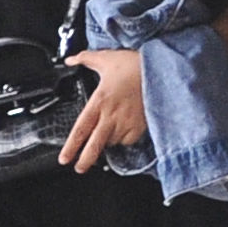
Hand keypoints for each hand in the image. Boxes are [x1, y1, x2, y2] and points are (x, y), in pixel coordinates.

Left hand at [60, 48, 148, 171]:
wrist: (162, 68)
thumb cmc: (134, 64)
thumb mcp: (105, 58)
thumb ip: (85, 58)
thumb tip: (70, 59)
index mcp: (99, 101)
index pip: (80, 129)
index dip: (71, 146)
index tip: (65, 158)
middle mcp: (112, 115)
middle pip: (95, 144)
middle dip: (86, 159)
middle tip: (79, 168)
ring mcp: (128, 122)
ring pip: (112, 141)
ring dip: (107, 142)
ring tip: (106, 136)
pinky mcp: (141, 125)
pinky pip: (129, 138)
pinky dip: (124, 138)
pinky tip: (124, 130)